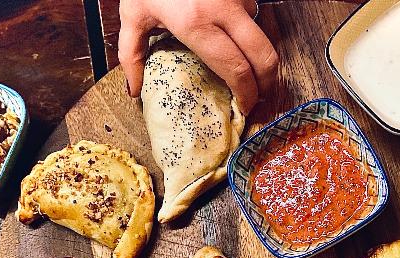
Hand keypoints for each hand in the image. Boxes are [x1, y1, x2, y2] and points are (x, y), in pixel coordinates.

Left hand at [119, 0, 278, 113]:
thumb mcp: (133, 13)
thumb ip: (132, 54)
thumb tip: (135, 90)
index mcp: (196, 23)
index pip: (236, 70)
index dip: (246, 94)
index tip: (245, 106)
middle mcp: (222, 10)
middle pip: (263, 57)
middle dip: (267, 83)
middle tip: (260, 96)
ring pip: (262, 35)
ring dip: (260, 57)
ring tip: (251, 72)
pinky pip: (254, 13)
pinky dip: (250, 31)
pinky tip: (239, 41)